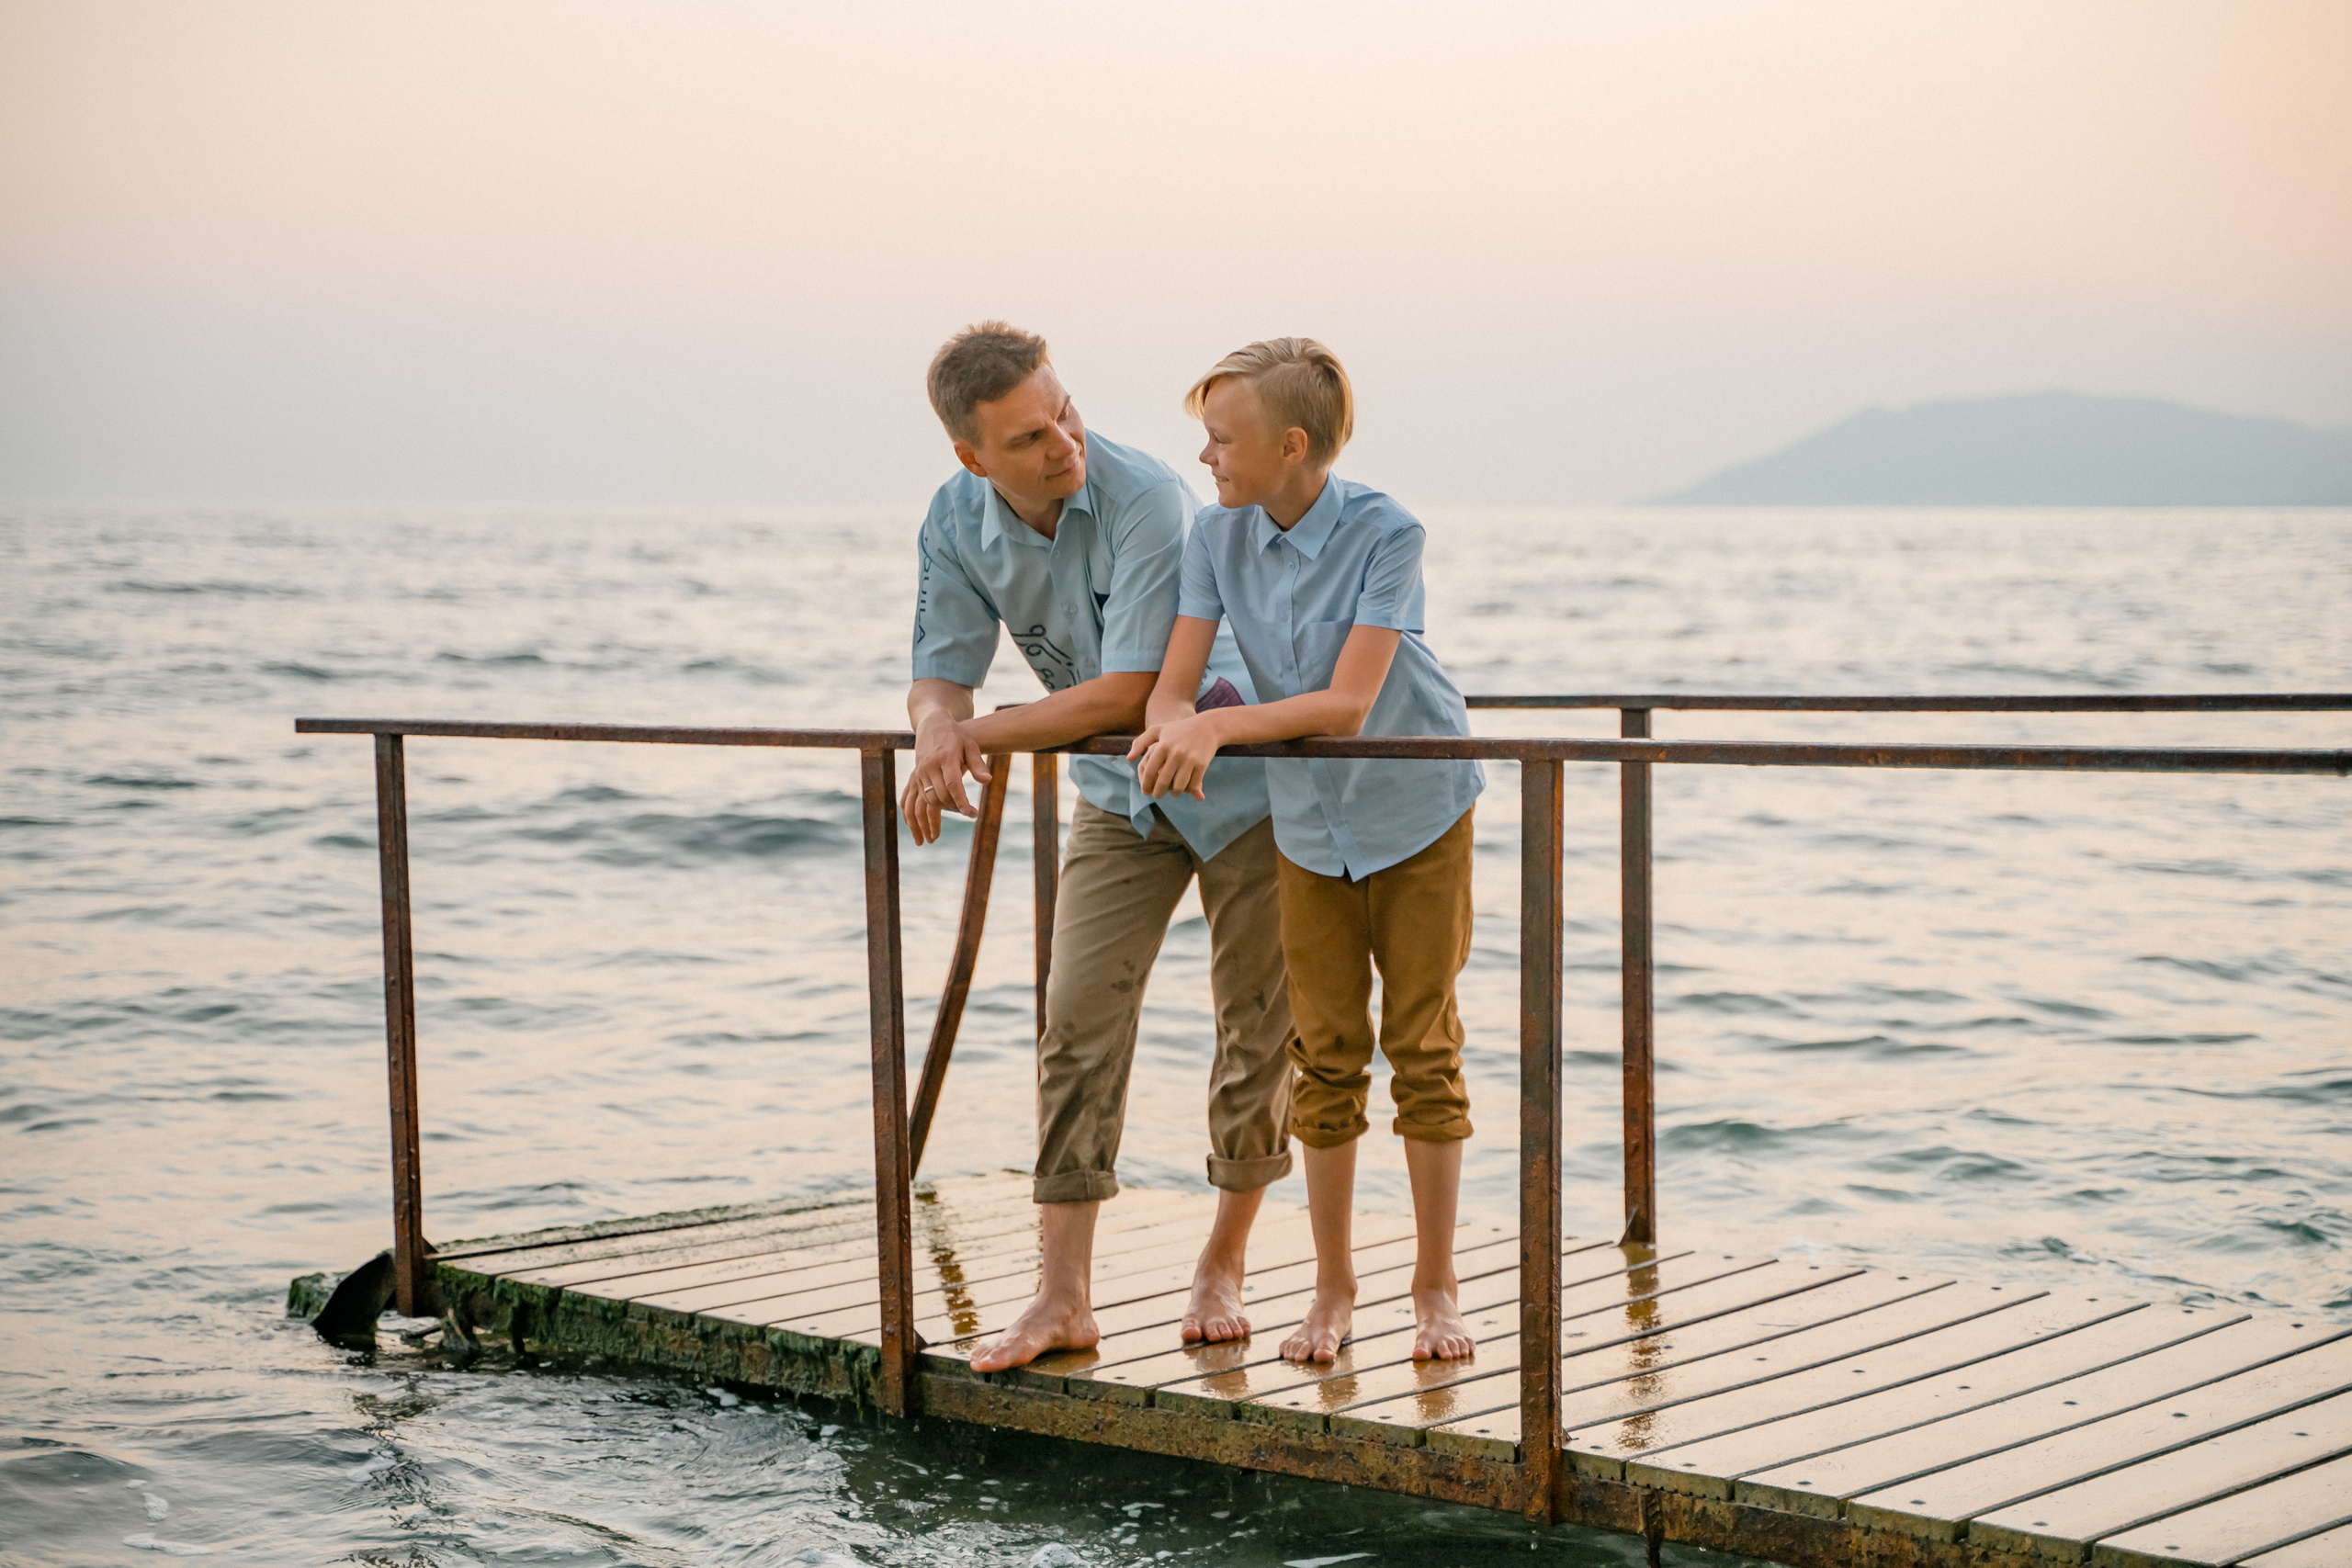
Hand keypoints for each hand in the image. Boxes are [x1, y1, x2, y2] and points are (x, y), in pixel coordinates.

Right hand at [902, 714, 990, 844]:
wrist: (932, 725)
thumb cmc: (956, 736)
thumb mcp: (970, 746)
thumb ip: (978, 764)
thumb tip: (987, 781)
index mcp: (945, 757)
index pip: (953, 785)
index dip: (961, 802)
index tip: (972, 814)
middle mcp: (930, 766)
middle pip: (941, 795)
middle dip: (955, 808)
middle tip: (970, 813)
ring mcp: (920, 772)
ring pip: (929, 799)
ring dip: (941, 811)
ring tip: (954, 815)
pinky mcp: (915, 776)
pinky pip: (920, 797)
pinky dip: (930, 807)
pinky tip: (939, 812)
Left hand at [1127, 714, 1219, 799]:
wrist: (1208, 726)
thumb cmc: (1179, 729)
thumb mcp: (1158, 730)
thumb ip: (1140, 742)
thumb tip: (1129, 759)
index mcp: (1163, 745)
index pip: (1149, 771)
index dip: (1146, 784)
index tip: (1145, 791)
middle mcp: (1176, 753)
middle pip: (1163, 782)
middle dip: (1158, 793)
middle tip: (1157, 795)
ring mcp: (1190, 759)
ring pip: (1179, 786)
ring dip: (1175, 793)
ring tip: (1173, 792)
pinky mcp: (1202, 764)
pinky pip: (1193, 784)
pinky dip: (1189, 789)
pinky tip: (1186, 787)